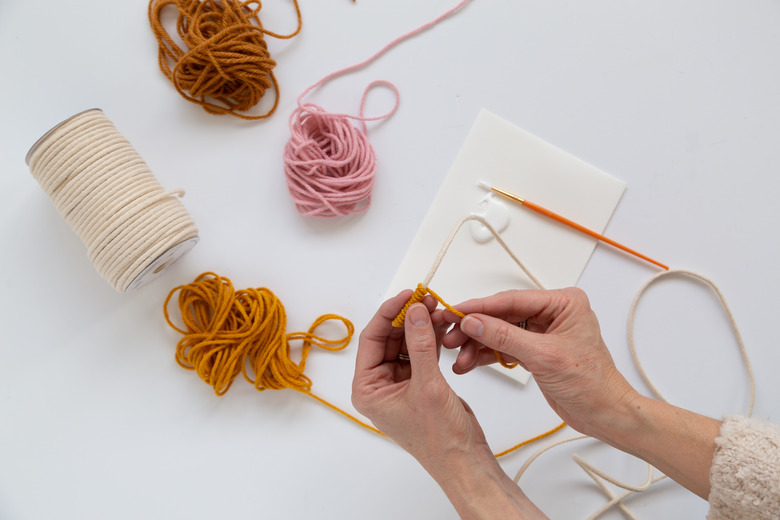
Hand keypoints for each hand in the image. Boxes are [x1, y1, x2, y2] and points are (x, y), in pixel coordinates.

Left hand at [351, 290, 490, 468]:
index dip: (388, 314)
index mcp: (368, 389)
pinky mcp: (418, 384)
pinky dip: (429, 339)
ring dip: (419, 326)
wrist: (465, 460)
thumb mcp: (427, 385)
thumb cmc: (440, 437)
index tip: (407, 295)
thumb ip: (420, 345)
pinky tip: (440, 325)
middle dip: (406, 317)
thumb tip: (414, 311)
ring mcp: (399, 384)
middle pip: (388, 339)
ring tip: (435, 307)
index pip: (371, 340)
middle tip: (425, 298)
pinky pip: (419, 353)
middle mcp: (379, 385)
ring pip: (405, 344)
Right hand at [442, 287, 638, 438]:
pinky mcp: (535, 349)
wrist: (604, 414)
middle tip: (449, 336)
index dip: (479, 306)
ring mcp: (542, 331)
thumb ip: (504, 336)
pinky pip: (504, 347)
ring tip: (456, 356)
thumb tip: (473, 321)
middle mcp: (553, 312)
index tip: (454, 311)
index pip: (512, 299)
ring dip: (477, 344)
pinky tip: (468, 362)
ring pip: (499, 331)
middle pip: (502, 314)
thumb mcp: (543, 356)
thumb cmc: (591, 384)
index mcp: (563, 302)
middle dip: (474, 328)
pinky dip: (486, 355)